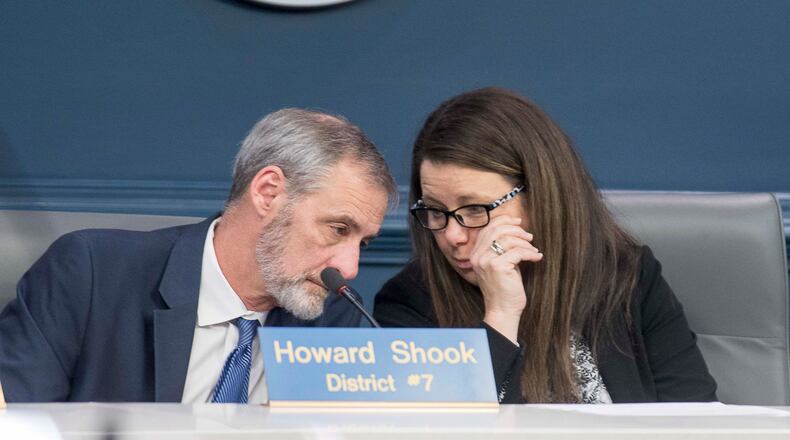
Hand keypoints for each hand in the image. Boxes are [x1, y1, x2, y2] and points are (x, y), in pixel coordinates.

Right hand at [469, 215, 542, 341]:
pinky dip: (530, 253)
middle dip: (517, 230)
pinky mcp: (498, 267)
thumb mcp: (500, 264)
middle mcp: (478, 256)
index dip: (504, 221)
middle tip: (529, 237)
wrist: (503, 310)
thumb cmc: (504, 288)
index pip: (488, 228)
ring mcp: (486, 261)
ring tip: (533, 249)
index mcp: (476, 253)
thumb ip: (501, 247)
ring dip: (525, 242)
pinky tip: (537, 257)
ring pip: (508, 239)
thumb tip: (517, 228)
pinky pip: (518, 252)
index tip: (518, 221)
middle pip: (497, 230)